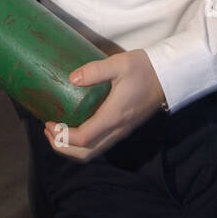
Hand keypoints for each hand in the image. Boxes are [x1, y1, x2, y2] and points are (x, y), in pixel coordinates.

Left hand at [42, 50, 167, 162]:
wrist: (168, 76)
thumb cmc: (144, 69)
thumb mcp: (119, 64)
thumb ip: (95, 70)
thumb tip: (71, 78)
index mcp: (113, 116)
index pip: (83, 138)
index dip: (62, 136)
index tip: (48, 123)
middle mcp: (117, 130)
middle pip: (85, 154)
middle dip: (62, 147)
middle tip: (48, 130)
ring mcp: (121, 132)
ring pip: (92, 153)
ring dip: (71, 148)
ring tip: (57, 132)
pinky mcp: (123, 129)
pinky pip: (99, 146)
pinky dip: (82, 144)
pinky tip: (75, 128)